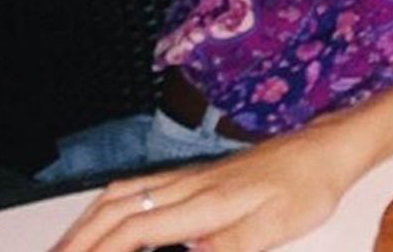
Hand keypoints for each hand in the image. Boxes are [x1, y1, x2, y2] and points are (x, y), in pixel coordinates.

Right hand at [51, 115, 360, 251]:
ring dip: (87, 221)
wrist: (326, 149)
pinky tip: (105, 218)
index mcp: (206, 202)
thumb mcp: (274, 228)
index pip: (135, 229)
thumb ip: (228, 249)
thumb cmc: (307, 188)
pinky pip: (139, 185)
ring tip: (66, 247)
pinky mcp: (198, 174)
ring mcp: (191, 175)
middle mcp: (190, 183)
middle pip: (116, 208)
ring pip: (123, 193)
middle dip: (78, 240)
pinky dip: (109, 204)